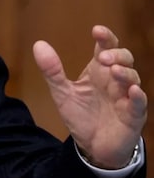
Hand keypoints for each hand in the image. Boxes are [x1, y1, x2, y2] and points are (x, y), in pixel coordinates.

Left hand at [33, 25, 146, 168]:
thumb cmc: (81, 116)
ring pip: (133, 78)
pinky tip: (132, 91)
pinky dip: (137, 96)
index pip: (106, 48)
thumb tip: (38, 45)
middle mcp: (115, 81)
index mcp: (98, 72)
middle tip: (102, 57)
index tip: (97, 30)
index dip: (105, 37)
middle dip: (116, 54)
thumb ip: (52, 71)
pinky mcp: (133, 115)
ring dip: (125, 72)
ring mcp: (126, 97)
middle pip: (124, 58)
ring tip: (113, 70)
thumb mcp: (62, 93)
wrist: (92, 146)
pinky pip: (139, 103)